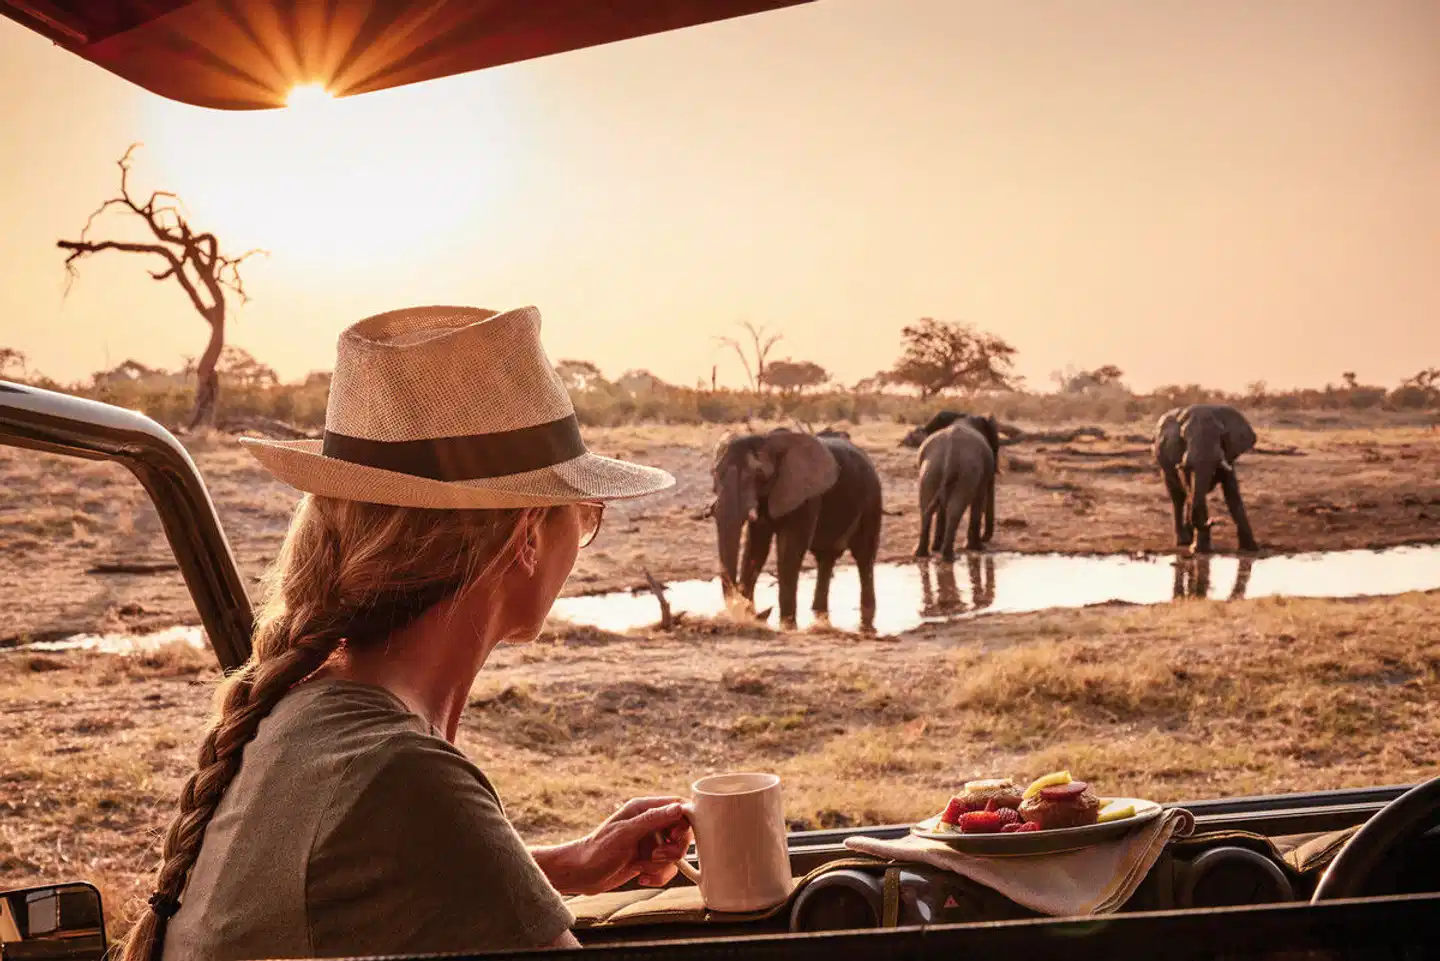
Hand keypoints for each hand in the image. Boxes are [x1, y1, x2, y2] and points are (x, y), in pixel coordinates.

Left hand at [538, 797, 693, 895]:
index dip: (683, 822)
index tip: (674, 837)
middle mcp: (649, 824)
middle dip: (673, 849)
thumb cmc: (598, 849)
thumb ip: (652, 819)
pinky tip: (640, 877)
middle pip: (681, 832)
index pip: (677, 806)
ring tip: (642, 867)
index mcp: (644, 809)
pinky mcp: (648, 861)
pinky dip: (657, 876)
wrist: (581, 874)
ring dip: (662, 865)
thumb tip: (678, 808)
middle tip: (657, 855)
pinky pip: (666, 869)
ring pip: (675, 854)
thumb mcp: (625, 833)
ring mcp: (649, 843)